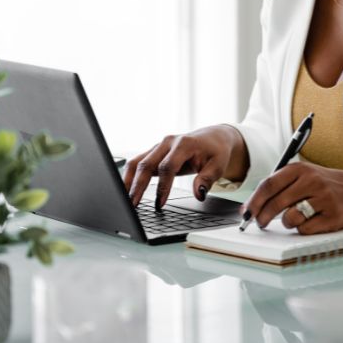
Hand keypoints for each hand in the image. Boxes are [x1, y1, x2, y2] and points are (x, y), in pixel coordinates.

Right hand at [123, 124, 247, 209]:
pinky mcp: (154, 152)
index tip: (159, 204)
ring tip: (123, 199)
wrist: (213, 137)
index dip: (162, 186)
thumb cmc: (215, 152)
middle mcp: (167, 143)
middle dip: (138, 185)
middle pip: (146, 164)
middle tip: (132, 205)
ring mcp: (158, 146)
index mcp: (183, 144)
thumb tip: (198, 194)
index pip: (168, 166)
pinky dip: (130, 176)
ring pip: (137, 162)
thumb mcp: (219, 165)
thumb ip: (208, 179)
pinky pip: (138, 163)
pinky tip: (126, 190)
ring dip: (129, 180)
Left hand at [242, 163, 342, 234]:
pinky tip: (311, 221)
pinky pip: (305, 229)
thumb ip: (278, 186)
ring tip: (295, 217)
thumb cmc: (323, 184)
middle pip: (276, 203)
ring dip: (287, 222)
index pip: (269, 185)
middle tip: (259, 223)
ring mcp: (323, 199)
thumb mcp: (302, 176)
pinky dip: (303, 229)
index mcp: (300, 169)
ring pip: (290, 218)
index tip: (246, 213)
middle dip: (263, 217)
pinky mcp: (332, 216)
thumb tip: (250, 207)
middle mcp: (311, 181)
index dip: (254, 201)